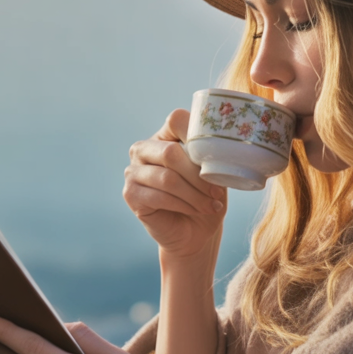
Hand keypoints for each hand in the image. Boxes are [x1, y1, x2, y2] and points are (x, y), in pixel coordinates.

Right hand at [123, 109, 226, 258]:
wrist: (194, 233)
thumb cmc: (205, 198)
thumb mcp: (213, 173)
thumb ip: (212, 156)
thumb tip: (222, 147)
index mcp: (163, 136)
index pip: (176, 120)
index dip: (198, 134)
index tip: (218, 155)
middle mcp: (143, 149)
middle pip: (170, 152)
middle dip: (197, 175)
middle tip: (216, 191)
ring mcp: (132, 171)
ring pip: (167, 178)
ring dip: (194, 194)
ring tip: (210, 205)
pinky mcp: (130, 194)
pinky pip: (159, 197)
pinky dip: (183, 205)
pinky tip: (196, 210)